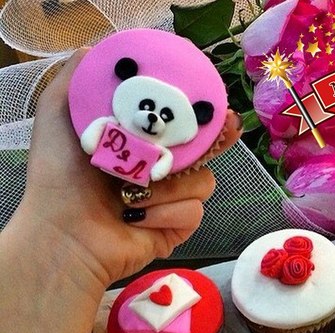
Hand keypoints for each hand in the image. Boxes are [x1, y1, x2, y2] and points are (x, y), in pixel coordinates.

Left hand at [16, 49, 241, 291]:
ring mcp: (173, 202)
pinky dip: (164, 213)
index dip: (203, 116)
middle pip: (206, 153)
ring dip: (168, 185)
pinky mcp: (179, 228)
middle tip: (227, 130)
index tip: (218, 106)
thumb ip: (78, 80)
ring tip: (133, 191)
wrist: (65, 233)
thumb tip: (98, 50)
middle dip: (217, 141)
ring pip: (203, 182)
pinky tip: (135, 216)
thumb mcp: (59, 116)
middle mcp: (162, 172)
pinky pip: (193, 211)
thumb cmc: (60, 177)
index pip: (181, 127)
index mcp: (141, 146)